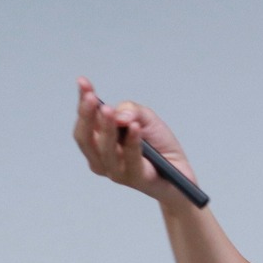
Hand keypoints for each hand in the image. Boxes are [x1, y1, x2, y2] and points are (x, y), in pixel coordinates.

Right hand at [73, 77, 197, 204]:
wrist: (181, 171)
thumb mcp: (145, 118)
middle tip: (91, 97)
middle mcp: (102, 159)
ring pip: (106, 151)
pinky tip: (134, 127)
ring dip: (107, 128)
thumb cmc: (158, 145)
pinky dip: (132, 142)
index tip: (83, 83)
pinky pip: (131, 160)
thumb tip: (119, 115)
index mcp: (99, 143)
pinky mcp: (136, 179)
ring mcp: (117, 172)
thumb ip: (131, 110)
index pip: (84, 123)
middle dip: (87, 116)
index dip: (82, 104)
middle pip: (86, 139)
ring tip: (109, 110)